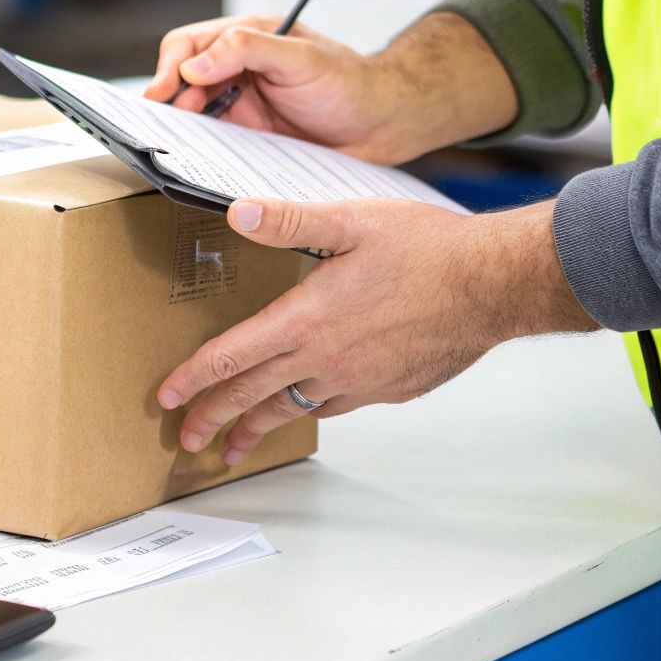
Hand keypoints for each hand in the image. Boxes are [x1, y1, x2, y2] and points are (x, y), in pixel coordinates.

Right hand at [141, 11, 519, 165]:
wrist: (384, 125)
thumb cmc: (352, 84)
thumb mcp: (302, 58)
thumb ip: (248, 50)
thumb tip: (196, 64)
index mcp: (248, 36)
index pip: (189, 44)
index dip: (170, 67)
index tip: (163, 92)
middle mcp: (238, 66)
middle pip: (181, 76)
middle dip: (169, 96)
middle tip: (168, 122)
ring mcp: (240, 100)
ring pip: (191, 108)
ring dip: (181, 121)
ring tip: (181, 138)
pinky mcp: (247, 133)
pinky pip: (211, 137)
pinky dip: (198, 143)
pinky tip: (197, 152)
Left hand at [156, 197, 596, 464]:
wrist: (493, 286)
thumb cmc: (428, 250)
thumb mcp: (351, 221)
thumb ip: (288, 221)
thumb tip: (237, 212)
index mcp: (304, 320)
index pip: (231, 358)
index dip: (193, 381)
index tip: (167, 399)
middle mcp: (324, 359)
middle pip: (252, 397)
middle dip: (213, 420)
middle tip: (185, 441)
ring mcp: (357, 381)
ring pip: (292, 410)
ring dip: (257, 428)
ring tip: (234, 447)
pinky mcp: (388, 390)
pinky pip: (335, 407)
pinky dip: (310, 411)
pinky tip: (306, 409)